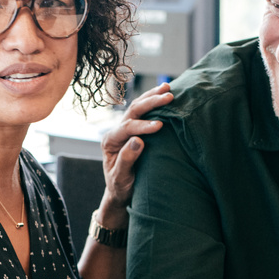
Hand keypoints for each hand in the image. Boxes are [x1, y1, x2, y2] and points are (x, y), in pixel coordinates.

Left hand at [97, 83, 171, 215]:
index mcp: (110, 141)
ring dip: (152, 96)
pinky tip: (164, 94)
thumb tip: (138, 141)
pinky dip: (153, 102)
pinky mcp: (133, 129)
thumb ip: (127, 159)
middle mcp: (116, 131)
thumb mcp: (121, 177)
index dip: (143, 126)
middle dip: (151, 103)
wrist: (120, 190)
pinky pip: (143, 112)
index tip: (160, 126)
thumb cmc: (120, 186)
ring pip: (137, 107)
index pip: (127, 128)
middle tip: (169, 97)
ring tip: (168, 88)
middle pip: (132, 111)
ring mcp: (124, 128)